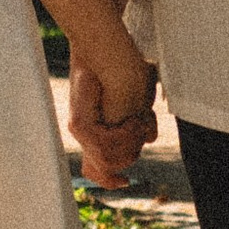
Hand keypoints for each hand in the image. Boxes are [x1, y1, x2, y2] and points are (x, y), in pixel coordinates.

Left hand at [69, 49, 154, 191]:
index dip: (109, 180)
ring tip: (137, 116)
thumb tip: (150, 140)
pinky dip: (128, 133)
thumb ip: (140, 121)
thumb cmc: (123, 66)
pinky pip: (108, 146)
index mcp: (93, 128)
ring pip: (113, 158)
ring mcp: (79, 129)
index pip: (94, 169)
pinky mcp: (80, 124)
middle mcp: (82, 131)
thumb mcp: (137, 97)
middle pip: (113, 165)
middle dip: (134, 148)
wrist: (107, 47)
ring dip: (133, 139)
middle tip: (141, 122)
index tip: (124, 182)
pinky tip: (133, 117)